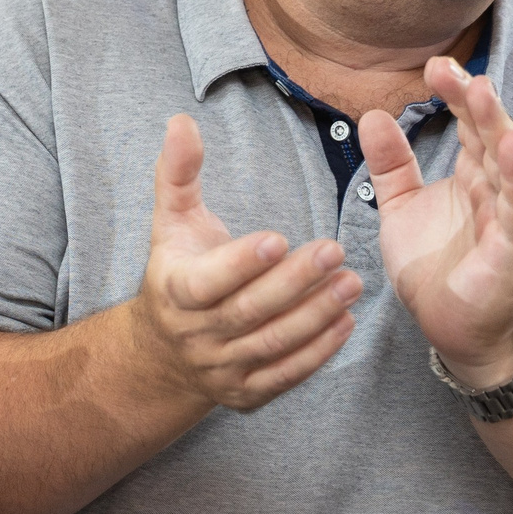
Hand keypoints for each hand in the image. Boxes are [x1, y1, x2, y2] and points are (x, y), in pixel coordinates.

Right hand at [129, 114, 362, 411]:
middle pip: (249, 312)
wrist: (161, 353)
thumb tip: (181, 121)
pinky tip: (345, 321)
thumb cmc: (176, 269)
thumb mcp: (170, 222)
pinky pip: (285, 375)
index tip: (279, 238)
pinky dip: (318, 352)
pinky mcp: (246, 393)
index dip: (242, 263)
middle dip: (295, 282)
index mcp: (175, 291)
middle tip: (336, 250)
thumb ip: (179, 173)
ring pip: (272, 345)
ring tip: (351, 282)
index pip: (207, 282)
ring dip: (315, 315)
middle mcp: (196, 336)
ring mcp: (221, 369)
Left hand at [358, 58, 512, 388]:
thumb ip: (390, 165)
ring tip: (483, 91)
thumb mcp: (400, 209)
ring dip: (496, 127)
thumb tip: (374, 115)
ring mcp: (508, 217)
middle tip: (451, 69)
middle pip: (488, 135)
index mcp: (470, 177)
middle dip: (473, 100)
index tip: (434, 66)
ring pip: (508, 164)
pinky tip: (510, 148)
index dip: (454, 95)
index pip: (466, 125)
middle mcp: (493, 190)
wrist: (452, 331)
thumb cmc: (433, 270)